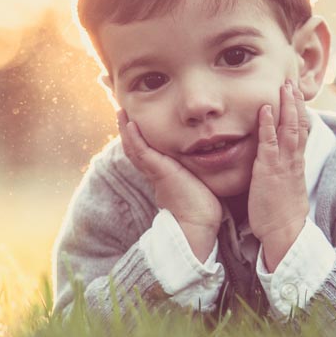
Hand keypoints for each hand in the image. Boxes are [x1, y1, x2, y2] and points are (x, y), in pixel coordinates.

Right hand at [117, 110, 221, 261]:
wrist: (196, 225)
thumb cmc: (203, 210)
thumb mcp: (200, 185)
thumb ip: (201, 175)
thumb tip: (214, 166)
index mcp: (163, 176)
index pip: (147, 154)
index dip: (139, 140)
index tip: (135, 126)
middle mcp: (155, 173)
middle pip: (135, 149)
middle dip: (127, 132)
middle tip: (122, 114)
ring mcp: (155, 172)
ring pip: (134, 148)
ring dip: (126, 130)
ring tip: (121, 112)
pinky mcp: (159, 171)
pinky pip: (143, 152)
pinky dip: (135, 138)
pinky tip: (130, 124)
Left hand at [248, 80, 310, 270]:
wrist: (284, 233)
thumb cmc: (281, 216)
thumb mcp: (284, 189)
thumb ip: (281, 174)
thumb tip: (276, 167)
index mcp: (296, 164)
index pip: (300, 132)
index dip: (298, 113)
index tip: (296, 96)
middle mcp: (293, 160)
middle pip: (298, 125)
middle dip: (295, 102)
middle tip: (291, 81)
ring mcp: (283, 164)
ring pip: (288, 129)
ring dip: (285, 106)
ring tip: (284, 86)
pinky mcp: (269, 171)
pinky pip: (269, 143)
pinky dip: (268, 124)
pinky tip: (265, 109)